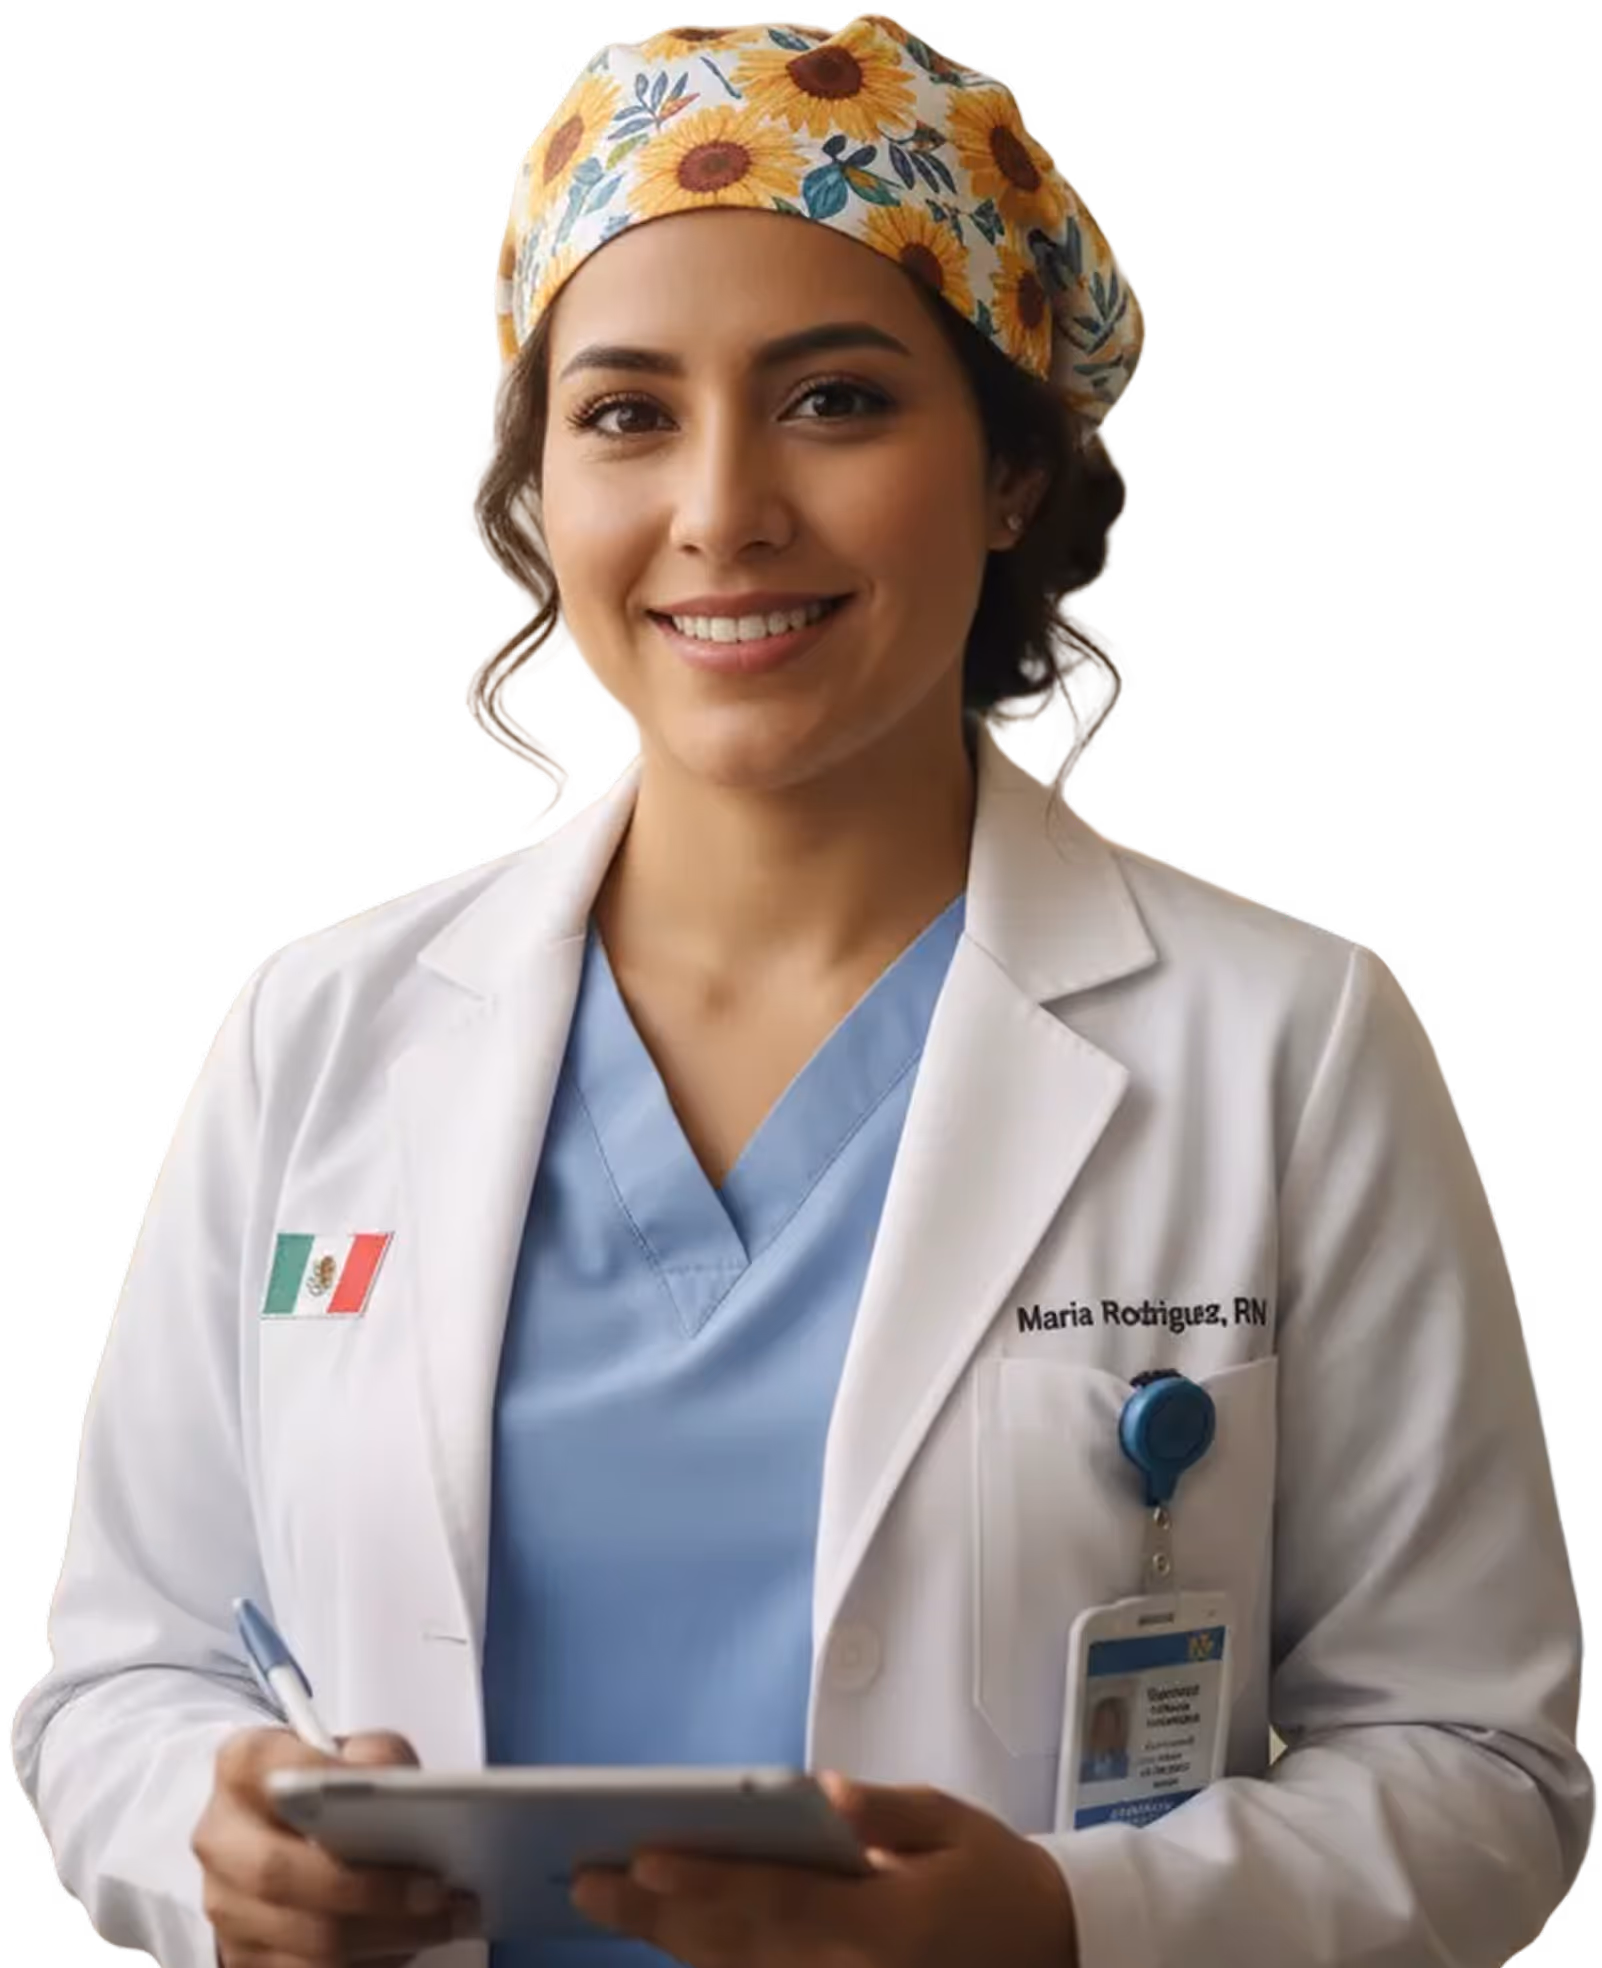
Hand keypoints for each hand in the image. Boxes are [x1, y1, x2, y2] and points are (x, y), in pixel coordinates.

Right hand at [192, 1726, 481, 1964]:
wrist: (289, 1834)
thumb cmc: (330, 1787)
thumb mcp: (355, 1753)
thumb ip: (376, 1757)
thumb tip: (400, 1791)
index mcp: (241, 1770)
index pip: (262, 1766)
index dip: (316, 1777)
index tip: (385, 1791)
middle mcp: (221, 1840)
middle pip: (280, 1874)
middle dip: (368, 1890)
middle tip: (438, 1891)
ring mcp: (225, 1908)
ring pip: (302, 1940)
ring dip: (385, 1937)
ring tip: (444, 1921)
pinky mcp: (244, 1959)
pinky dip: (370, 1964)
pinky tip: (411, 1944)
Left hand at [569, 1769, 1077, 1966]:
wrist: (1051, 1952)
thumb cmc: (996, 1877)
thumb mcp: (954, 1824)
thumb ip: (887, 1812)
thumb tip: (823, 1793)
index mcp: (883, 1922)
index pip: (778, 1901)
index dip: (708, 1881)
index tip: (646, 1855)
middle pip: (738, 1948)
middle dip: (658, 1915)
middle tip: (588, 1882)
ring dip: (670, 1941)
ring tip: (610, 1901)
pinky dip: (711, 1962)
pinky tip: (669, 1933)